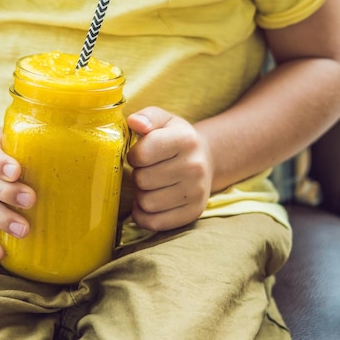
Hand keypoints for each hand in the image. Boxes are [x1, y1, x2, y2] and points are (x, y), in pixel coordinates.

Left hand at [126, 107, 212, 230]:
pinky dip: (144, 215)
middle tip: (146, 170)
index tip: (139, 154)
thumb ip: (147, 116)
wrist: (206, 160)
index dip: (133, 155)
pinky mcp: (193, 213)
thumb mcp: (164, 120)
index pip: (142, 154)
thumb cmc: (175, 138)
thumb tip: (134, 122)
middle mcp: (195, 166)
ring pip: (146, 203)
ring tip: (150, 185)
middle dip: (138, 175)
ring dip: (141, 195)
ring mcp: (197, 192)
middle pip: (142, 180)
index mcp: (186, 139)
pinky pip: (154, 222)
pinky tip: (148, 203)